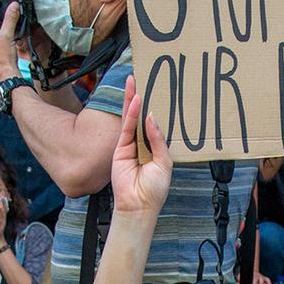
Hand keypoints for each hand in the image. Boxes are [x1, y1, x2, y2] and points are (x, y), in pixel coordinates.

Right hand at [110, 76, 172, 216]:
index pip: (153, 124)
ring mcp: (130, 146)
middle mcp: (142, 145)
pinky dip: (131, 114)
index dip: (153, 108)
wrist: (139, 205)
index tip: (157, 91)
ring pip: (131, 118)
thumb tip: (152, 118)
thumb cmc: (154, 189)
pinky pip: (126, 128)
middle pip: (140, 116)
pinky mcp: (120, 149)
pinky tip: (135, 100)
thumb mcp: (164, 162)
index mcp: (154, 148)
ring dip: (132, 100)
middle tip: (139, 78)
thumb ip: (158, 140)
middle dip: (139, 97)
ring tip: (134, 81)